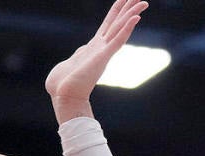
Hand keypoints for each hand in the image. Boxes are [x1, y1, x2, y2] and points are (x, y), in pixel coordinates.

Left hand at [44, 0, 146, 121]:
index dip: (116, 11)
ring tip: (143, 1)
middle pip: (117, 23)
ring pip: (120, 28)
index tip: (124, 0)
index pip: (108, 25)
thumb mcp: (67, 64)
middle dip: (128, 8)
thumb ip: (75, 56)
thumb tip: (77, 55)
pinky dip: (127, 28)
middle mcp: (101, 47)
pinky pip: (117, 40)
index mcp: (93, 47)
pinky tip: (136, 17)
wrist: (63, 97)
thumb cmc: (61, 85)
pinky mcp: (102, 57)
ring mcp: (103, 52)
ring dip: (132, 14)